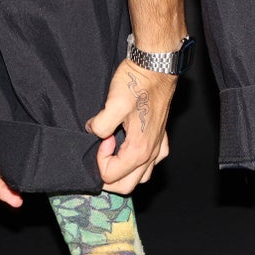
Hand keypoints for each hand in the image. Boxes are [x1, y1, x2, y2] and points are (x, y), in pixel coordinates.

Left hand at [85, 59, 176, 194]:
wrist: (156, 67)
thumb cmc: (137, 83)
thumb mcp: (113, 103)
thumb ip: (99, 125)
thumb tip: (92, 132)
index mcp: (139, 150)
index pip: (111, 176)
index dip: (98, 160)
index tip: (100, 137)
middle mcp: (151, 155)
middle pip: (125, 186)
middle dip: (107, 175)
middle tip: (101, 150)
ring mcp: (158, 149)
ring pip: (139, 178)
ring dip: (122, 172)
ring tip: (112, 151)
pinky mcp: (161, 140)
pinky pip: (151, 165)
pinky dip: (137, 165)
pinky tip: (130, 148)